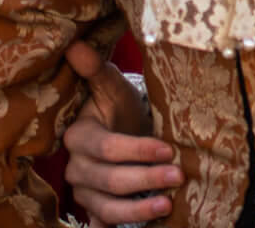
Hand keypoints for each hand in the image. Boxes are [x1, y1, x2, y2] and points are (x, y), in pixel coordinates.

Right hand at [64, 40, 177, 225]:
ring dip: (138, 210)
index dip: (137, 150)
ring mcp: (84, 192)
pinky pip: (104, 224)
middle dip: (145, 179)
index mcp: (79, 136)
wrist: (124, 131)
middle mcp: (76, 168)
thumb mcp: (113, 88)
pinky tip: (149, 224)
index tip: (167, 149)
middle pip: (109, 180)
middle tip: (178, 176)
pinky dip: (121, 226)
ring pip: (106, 207)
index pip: (106, 148)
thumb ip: (98, 70)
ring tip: (168, 205)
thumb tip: (76, 45)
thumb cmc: (121, 109)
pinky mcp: (94, 211)